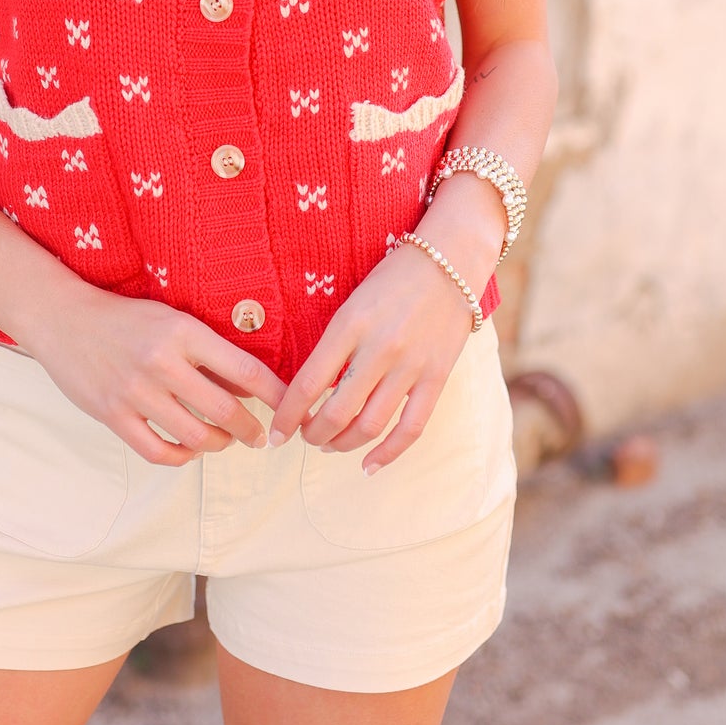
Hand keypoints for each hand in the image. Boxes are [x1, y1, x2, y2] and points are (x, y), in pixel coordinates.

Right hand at [23, 283, 285, 465]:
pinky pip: (157, 451)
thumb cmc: (126, 318)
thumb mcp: (172, 320)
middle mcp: (162, 362)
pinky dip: (180, 457)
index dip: (277, 397)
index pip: (246, 371)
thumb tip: (252, 387)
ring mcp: (135, 392)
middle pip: (225, 412)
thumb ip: (208, 353)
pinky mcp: (112, 415)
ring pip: (195, 437)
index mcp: (184, 332)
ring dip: (219, 445)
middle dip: (252, 431)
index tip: (292, 411)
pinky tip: (188, 450)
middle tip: (261, 437)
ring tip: (225, 440)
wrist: (64, 319)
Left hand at [266, 242, 478, 472]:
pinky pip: (410, 428)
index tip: (276, 432)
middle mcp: (379, 348)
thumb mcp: (352, 303)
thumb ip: (333, 344)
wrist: (449, 260)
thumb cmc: (391, 279)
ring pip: (370, 425)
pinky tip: (368, 464)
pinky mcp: (437, 377)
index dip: (287, 415)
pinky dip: (387, 453)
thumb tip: (309, 390)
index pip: (308, 383)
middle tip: (304, 436)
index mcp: (349, 324)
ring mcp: (410, 365)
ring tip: (330, 445)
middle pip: (337, 412)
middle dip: (313, 434)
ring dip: (342, 444)